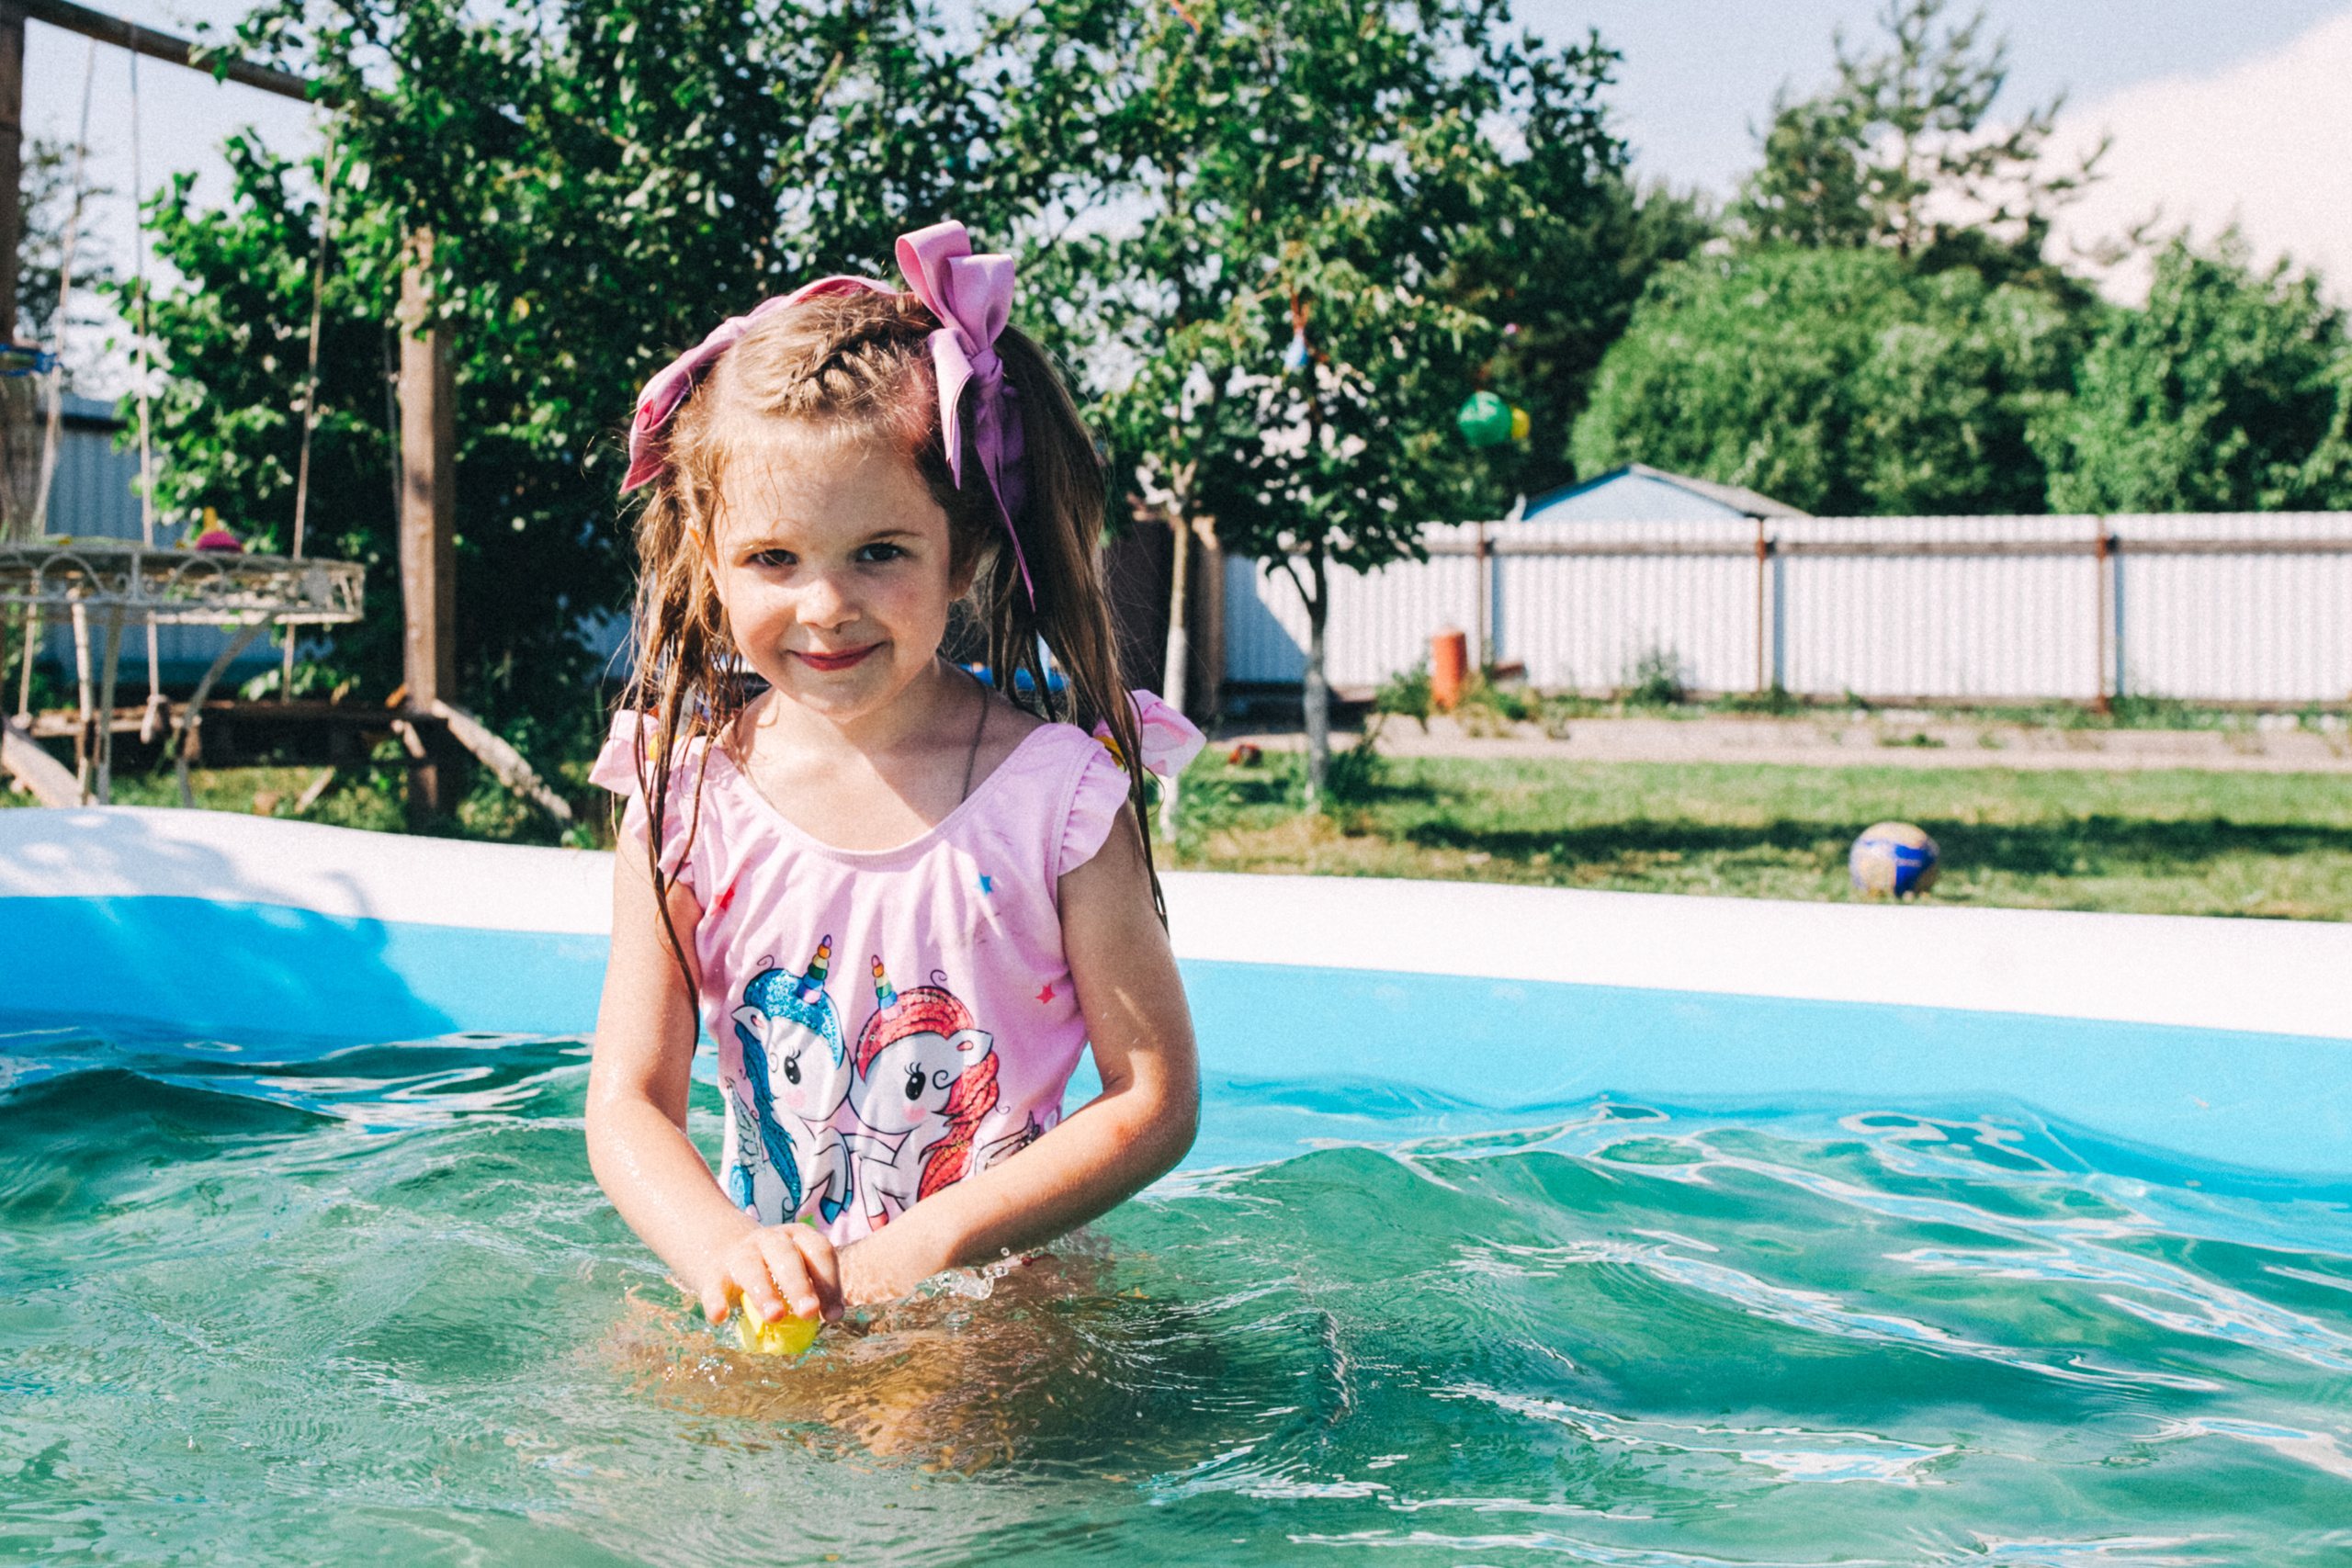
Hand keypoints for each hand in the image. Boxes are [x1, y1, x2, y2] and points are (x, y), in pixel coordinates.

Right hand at [701, 1223, 844, 1326]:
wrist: (723, 1250)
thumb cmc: (772, 1269)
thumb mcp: (794, 1271)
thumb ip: (809, 1293)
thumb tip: (827, 1320)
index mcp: (798, 1237)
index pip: (819, 1251)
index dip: (830, 1283)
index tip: (834, 1315)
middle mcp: (770, 1239)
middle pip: (787, 1256)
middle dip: (800, 1284)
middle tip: (809, 1312)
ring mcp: (741, 1252)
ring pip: (752, 1267)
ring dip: (765, 1292)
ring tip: (775, 1317)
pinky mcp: (714, 1272)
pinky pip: (714, 1286)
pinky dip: (716, 1300)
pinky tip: (720, 1317)